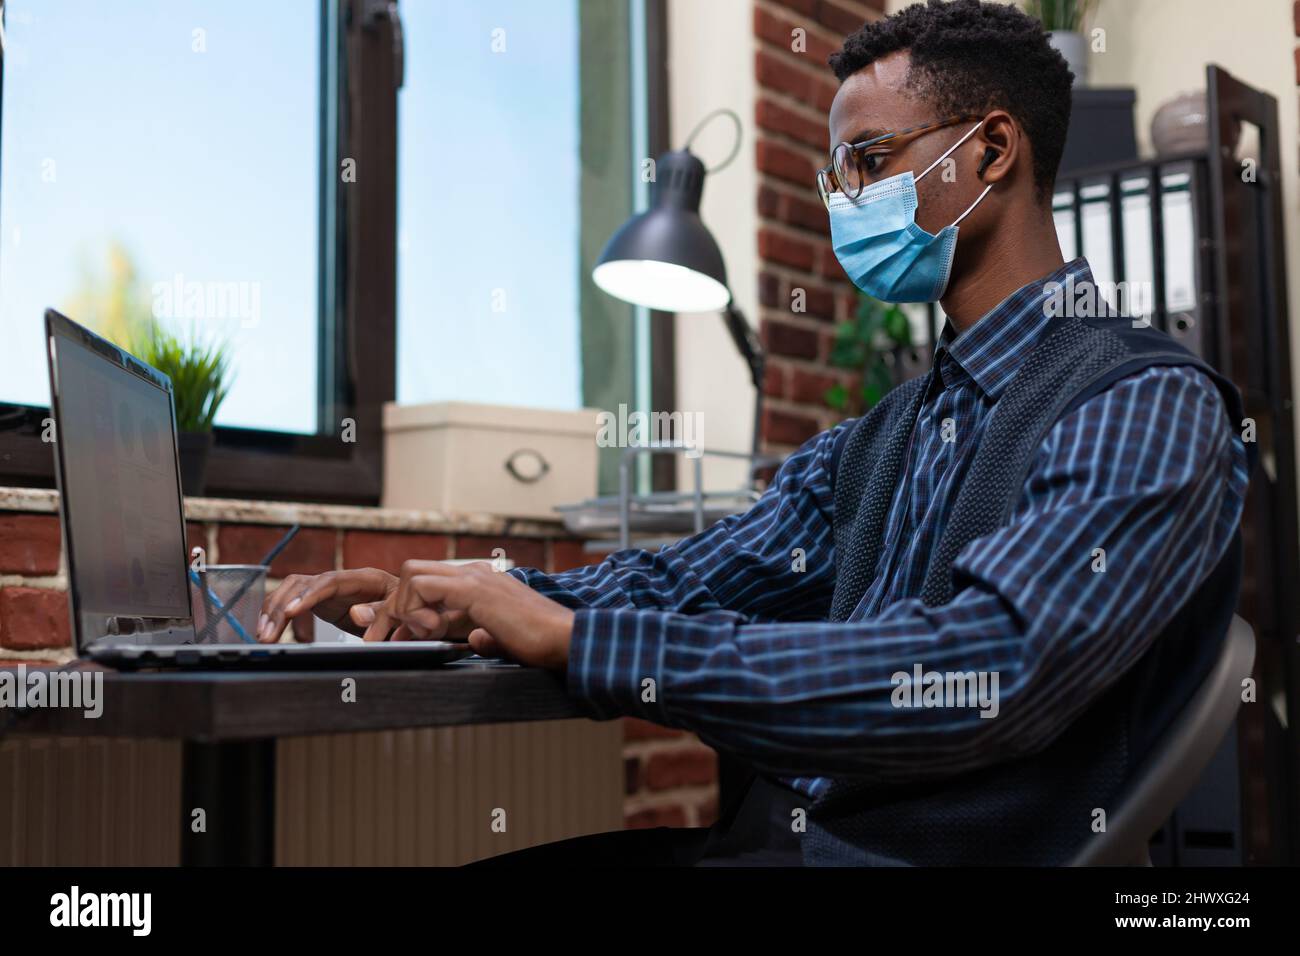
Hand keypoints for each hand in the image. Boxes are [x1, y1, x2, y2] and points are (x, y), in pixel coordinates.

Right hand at [257, 567, 399, 642]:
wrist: (409, 609)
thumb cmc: (407, 609)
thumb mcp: (400, 612)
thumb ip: (381, 613)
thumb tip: (355, 614)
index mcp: (364, 578)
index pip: (329, 582)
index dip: (308, 595)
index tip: (290, 611)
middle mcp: (341, 579)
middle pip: (302, 584)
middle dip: (281, 607)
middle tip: (268, 633)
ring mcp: (329, 588)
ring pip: (292, 591)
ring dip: (274, 612)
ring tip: (264, 636)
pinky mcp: (321, 601)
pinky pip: (293, 602)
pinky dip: (279, 616)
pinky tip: (271, 632)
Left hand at [379, 560, 574, 670]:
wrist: (564, 638)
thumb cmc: (541, 642)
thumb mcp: (503, 637)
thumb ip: (483, 635)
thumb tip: (473, 640)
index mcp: (479, 583)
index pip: (427, 583)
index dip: (406, 610)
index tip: (399, 638)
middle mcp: (473, 573)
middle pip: (412, 572)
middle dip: (393, 606)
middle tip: (391, 637)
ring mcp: (473, 577)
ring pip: (412, 574)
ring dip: (405, 608)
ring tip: (423, 634)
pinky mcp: (473, 589)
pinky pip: (423, 587)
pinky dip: (417, 611)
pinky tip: (434, 631)